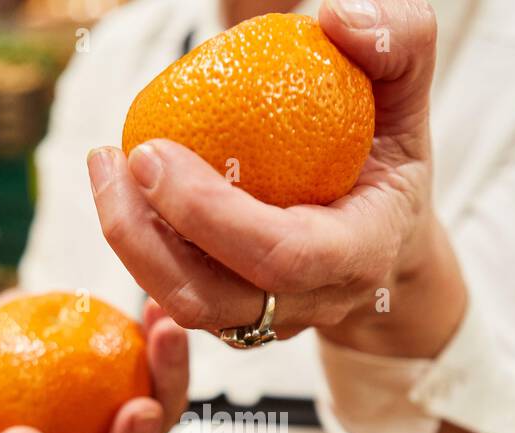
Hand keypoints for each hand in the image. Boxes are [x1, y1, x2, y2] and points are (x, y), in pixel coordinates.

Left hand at [87, 0, 464, 360]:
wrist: (388, 236)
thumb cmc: (390, 154)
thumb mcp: (409, 93)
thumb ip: (396, 41)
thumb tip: (333, 17)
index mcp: (358, 255)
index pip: (281, 257)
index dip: (210, 215)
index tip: (152, 151)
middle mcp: (310, 302)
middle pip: (212, 300)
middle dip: (146, 239)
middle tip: (112, 158)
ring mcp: (269, 320)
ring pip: (185, 307)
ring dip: (131, 245)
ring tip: (105, 166)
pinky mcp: (235, 316)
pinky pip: (177, 297)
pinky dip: (140, 250)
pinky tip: (119, 191)